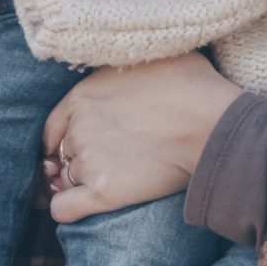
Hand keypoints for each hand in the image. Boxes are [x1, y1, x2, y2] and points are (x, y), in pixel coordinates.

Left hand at [43, 54, 241, 222]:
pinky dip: (68, 209)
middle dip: (80, 158)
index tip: (89, 143)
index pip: (54, 125)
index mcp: (83, 95)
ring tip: (116, 178)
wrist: (212, 124)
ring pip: (66, 179)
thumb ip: (125, 65)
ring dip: (82, 182)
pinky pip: (62, 209)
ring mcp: (88, 161)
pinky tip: (89, 203)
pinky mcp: (102, 192)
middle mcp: (78, 128)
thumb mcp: (151, 56)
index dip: (66, 136)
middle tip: (113, 160)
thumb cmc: (193, 86)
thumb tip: (132, 65)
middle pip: (63, 152)